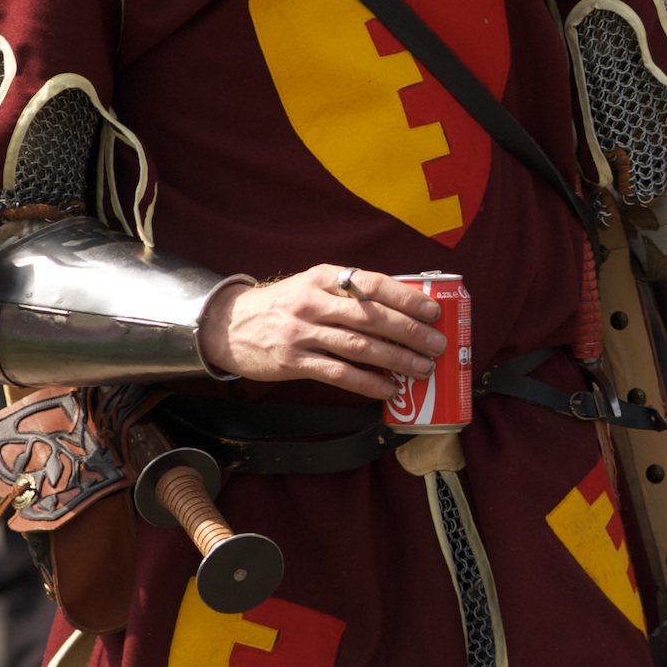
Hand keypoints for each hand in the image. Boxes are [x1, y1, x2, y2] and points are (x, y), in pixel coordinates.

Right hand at [198, 264, 446, 398]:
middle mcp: (313, 302)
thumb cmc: (282, 305)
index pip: (372, 283)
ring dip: (396, 359)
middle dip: (409, 331)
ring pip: (358, 346)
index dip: (405, 297)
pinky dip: (367, 383)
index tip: (433, 309)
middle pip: (370, 317)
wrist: (229, 325)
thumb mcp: (312, 285)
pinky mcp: (294, 362)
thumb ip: (349, 292)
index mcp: (324, 277)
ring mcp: (302, 332)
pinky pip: (338, 374)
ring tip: (422, 368)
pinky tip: (389, 389)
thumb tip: (401, 307)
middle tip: (437, 343)